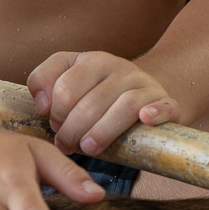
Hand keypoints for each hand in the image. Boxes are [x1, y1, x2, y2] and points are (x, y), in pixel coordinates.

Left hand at [27, 51, 179, 154]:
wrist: (144, 91)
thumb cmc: (97, 92)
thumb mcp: (67, 76)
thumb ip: (43, 81)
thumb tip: (42, 105)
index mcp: (92, 61)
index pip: (65, 86)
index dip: (56, 114)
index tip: (56, 127)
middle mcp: (120, 67)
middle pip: (91, 102)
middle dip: (73, 130)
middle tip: (67, 145)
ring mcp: (145, 84)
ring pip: (124, 106)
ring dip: (102, 132)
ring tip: (88, 149)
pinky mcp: (166, 102)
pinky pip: (163, 106)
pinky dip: (155, 113)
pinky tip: (145, 120)